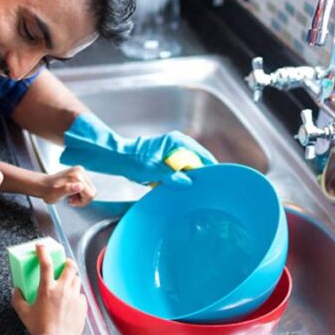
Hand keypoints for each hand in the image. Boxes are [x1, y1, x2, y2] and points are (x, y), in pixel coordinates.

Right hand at [12, 245, 86, 334]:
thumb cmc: (39, 329)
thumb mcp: (23, 313)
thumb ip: (18, 299)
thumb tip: (16, 291)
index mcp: (47, 289)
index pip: (46, 263)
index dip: (43, 251)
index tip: (41, 247)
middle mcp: (63, 290)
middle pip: (70, 267)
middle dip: (67, 262)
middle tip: (63, 264)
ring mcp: (74, 298)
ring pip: (77, 280)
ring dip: (71, 278)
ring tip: (67, 283)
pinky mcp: (82, 307)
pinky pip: (81, 295)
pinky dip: (76, 295)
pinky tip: (71, 301)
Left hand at [39, 166, 96, 206]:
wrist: (43, 185)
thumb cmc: (48, 191)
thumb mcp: (56, 194)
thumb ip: (68, 190)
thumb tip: (79, 186)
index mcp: (76, 176)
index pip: (91, 194)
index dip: (82, 201)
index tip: (71, 201)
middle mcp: (80, 171)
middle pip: (92, 191)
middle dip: (82, 198)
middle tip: (70, 198)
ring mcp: (80, 170)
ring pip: (90, 189)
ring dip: (81, 195)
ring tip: (69, 195)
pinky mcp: (79, 171)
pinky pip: (87, 185)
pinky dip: (80, 191)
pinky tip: (71, 191)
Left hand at [60, 113, 217, 185]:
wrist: (118, 159)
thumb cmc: (133, 160)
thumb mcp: (154, 170)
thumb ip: (173, 176)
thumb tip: (188, 182)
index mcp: (177, 141)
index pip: (202, 155)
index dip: (210, 168)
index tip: (217, 180)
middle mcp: (178, 145)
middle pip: (198, 162)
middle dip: (201, 176)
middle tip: (208, 190)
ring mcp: (173, 153)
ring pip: (189, 168)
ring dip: (190, 179)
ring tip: (196, 192)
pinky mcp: (167, 161)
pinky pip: (180, 172)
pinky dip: (181, 180)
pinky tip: (182, 190)